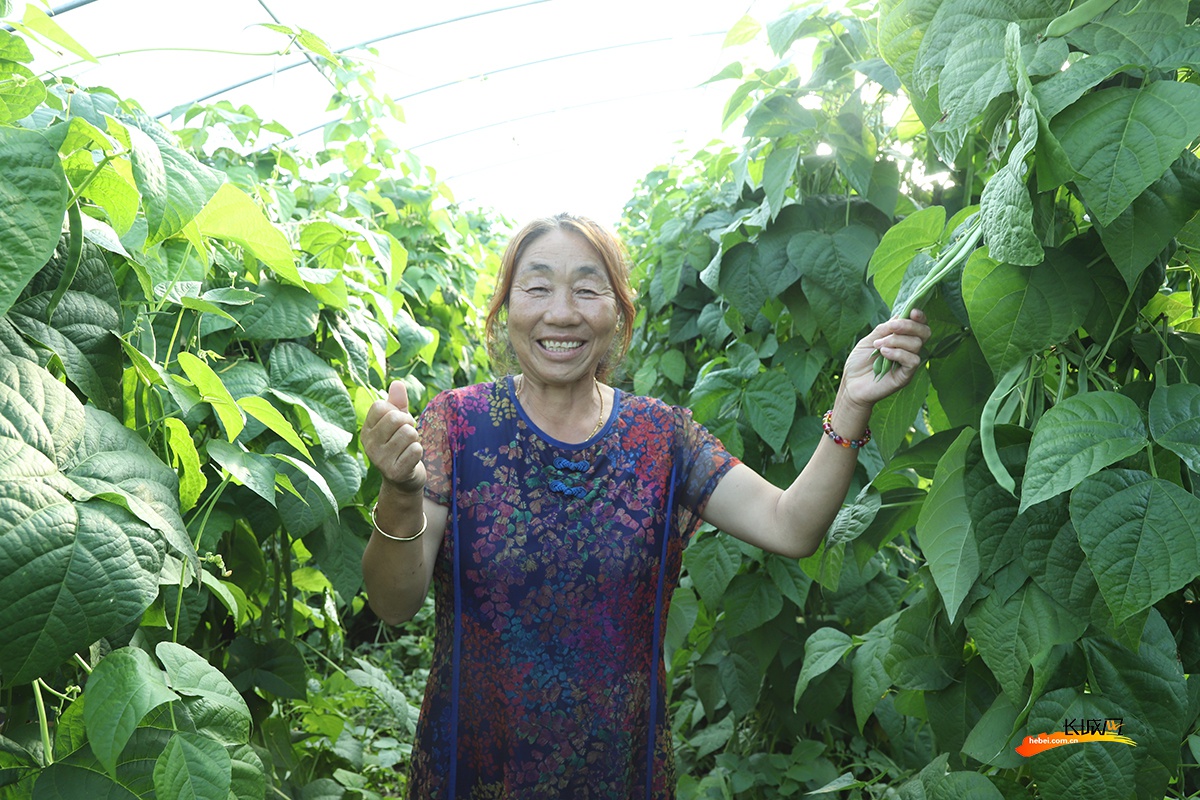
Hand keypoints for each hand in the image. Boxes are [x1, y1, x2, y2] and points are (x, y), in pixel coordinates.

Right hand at [362, 380, 425, 494]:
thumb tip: (397, 383)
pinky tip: (411, 459)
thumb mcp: (398, 423)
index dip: (396, 411)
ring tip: (408, 448)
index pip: (381, 406)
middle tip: (407, 436)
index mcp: (366, 430)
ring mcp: (380, 460)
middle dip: (409, 424)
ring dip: (415, 439)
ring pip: (409, 433)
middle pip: (396, 418)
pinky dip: (418, 452)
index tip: (398, 423)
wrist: (403, 481)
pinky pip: (415, 449)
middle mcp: (369, 445)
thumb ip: (398, 404)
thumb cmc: (400, 446)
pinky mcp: (394, 472)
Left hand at [839, 309, 931, 410]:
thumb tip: (900, 316)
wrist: (851, 384)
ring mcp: (908, 363)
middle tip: (890, 328)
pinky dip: (898, 353)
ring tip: (878, 346)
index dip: (920, 317)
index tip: (913, 312)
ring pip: (916, 344)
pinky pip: (913, 360)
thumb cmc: (859, 362)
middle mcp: (909, 349)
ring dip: (896, 340)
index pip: (919, 325)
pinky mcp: (907, 376)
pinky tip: (883, 353)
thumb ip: (884, 329)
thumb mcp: (869, 340)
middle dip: (908, 325)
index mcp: (902, 339)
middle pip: (924, 332)